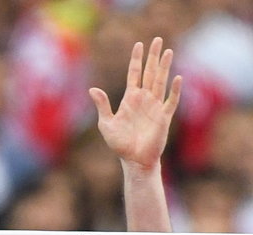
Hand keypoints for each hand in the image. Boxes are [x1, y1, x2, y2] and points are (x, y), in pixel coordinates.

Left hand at [89, 38, 182, 170]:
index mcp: (130, 99)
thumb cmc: (120, 143)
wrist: (134, 160)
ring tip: (168, 51)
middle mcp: (144, 99)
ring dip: (164, 67)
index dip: (136, 59)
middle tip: (157, 39)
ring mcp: (155, 106)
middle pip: (150, 72)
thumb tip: (92, 89)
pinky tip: (177, 78)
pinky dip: (174, 90)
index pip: (134, 74)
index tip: (138, 44)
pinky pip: (171, 101)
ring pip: (161, 81)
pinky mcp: (164, 117)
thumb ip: (102, 105)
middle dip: (153, 56)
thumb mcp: (106, 123)